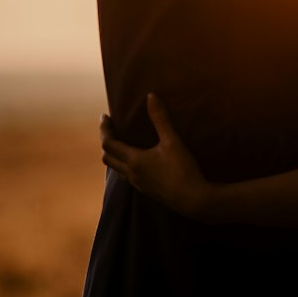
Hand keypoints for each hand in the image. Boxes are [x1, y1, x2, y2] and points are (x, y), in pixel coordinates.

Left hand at [100, 94, 211, 219]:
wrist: (194, 200)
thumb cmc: (183, 170)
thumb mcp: (173, 141)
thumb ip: (161, 119)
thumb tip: (151, 96)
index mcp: (134, 160)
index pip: (108, 143)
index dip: (104, 129)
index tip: (105, 117)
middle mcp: (131, 173)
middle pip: (108, 158)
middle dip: (106, 142)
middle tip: (111, 129)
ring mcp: (138, 184)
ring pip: (117, 169)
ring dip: (114, 155)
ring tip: (122, 143)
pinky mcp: (147, 191)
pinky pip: (127, 177)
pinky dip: (125, 165)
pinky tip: (138, 162)